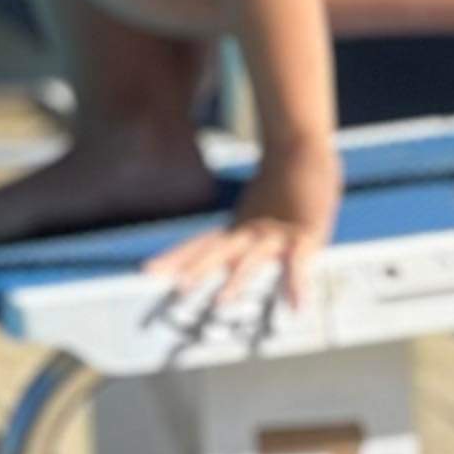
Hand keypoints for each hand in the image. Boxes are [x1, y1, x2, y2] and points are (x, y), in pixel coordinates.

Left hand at [146, 176, 332, 316]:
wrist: (302, 146)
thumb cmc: (283, 181)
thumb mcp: (260, 210)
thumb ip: (249, 229)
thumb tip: (233, 242)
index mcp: (238, 228)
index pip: (199, 243)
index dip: (174, 257)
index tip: (147, 270)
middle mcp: (251, 230)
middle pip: (218, 250)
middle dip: (196, 269)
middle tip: (177, 289)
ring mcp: (276, 233)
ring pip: (252, 257)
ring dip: (236, 279)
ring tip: (220, 302)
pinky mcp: (307, 235)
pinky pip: (299, 263)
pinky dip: (297, 285)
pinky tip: (297, 307)